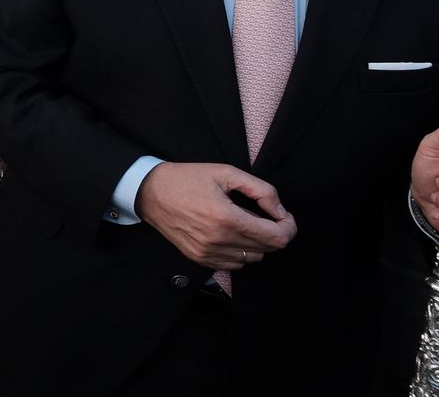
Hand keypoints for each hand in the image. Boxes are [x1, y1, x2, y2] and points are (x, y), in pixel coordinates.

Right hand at [135, 162, 296, 270]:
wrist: (150, 192)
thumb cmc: (187, 179)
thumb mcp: (226, 173)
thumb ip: (260, 190)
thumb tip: (280, 211)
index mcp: (226, 217)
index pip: (277, 237)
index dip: (288, 227)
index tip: (283, 215)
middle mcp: (218, 240)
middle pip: (268, 249)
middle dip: (274, 232)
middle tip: (266, 215)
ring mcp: (208, 252)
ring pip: (253, 258)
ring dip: (257, 242)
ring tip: (245, 223)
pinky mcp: (199, 258)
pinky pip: (235, 265)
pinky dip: (240, 252)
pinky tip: (231, 234)